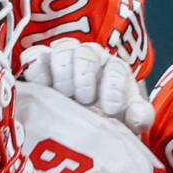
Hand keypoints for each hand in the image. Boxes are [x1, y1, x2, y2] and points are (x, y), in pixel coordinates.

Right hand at [20, 37, 154, 133]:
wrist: (78, 121)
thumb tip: (139, 116)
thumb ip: (139, 117)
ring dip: (63, 75)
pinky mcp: (39, 64)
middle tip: (84, 101)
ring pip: (62, 50)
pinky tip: (40, 88)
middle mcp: (89, 58)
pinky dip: (36, 71)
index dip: (112, 89)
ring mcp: (63, 58)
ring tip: (63, 96)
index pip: (115, 70)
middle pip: (87, 55)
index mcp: (113, 71)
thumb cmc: (103, 120)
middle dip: (85, 80)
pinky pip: (34, 57)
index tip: (108, 110)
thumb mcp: (126, 122)